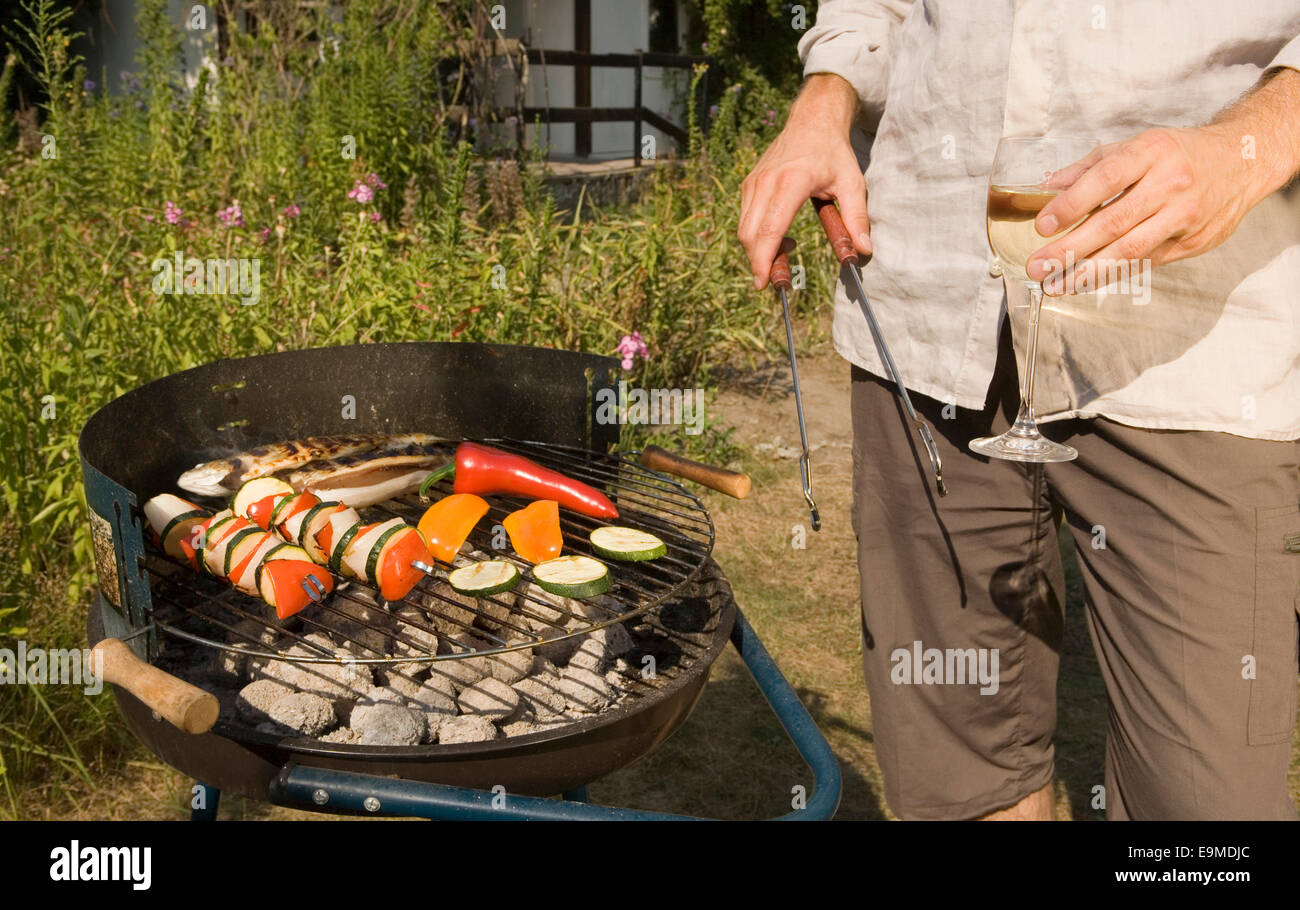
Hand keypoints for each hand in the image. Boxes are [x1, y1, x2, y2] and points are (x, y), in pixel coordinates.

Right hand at [738, 73, 872, 288]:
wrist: (812, 119)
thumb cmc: (833, 153)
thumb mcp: (852, 184)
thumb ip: (857, 219)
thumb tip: (863, 251)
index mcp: (791, 183)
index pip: (768, 231)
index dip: (763, 261)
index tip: (764, 284)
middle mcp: (766, 182)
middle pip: (750, 235)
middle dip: (758, 263)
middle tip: (777, 279)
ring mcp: (753, 182)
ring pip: (744, 229)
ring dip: (758, 250)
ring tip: (786, 252)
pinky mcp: (749, 184)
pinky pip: (745, 218)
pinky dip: (757, 236)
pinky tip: (780, 235)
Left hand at [1027, 69, 1299, 295]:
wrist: (1243, 160)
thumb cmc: (1178, 153)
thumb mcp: (1136, 146)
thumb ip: (1089, 167)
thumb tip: (1045, 188)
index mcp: (1152, 152)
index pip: (1105, 179)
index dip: (1071, 205)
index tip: (1042, 226)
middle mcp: (1171, 183)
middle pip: (1114, 222)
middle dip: (1070, 249)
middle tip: (1038, 266)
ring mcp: (1185, 215)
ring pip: (1130, 250)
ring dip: (1087, 272)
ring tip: (1055, 284)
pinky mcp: (1193, 241)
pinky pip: (1145, 262)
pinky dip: (1112, 275)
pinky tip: (1084, 282)